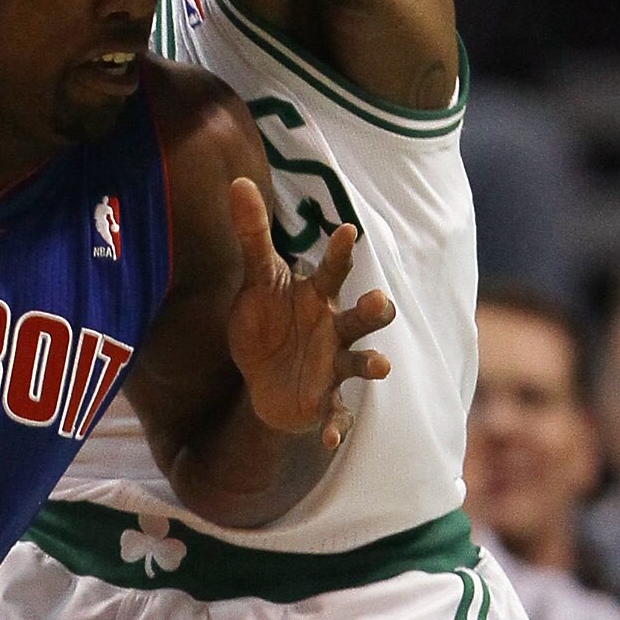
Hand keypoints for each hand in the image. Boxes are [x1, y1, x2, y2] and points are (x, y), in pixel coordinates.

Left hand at [223, 179, 392, 447]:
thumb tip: (237, 180)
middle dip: (374, 310)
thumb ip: (251, 235)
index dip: (341, 251)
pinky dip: (335, 426)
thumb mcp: (255, 279)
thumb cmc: (268, 319)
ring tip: (382, 366)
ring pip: (361, 361)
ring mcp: (334, 365)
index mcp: (318, 295)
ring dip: (372, 362)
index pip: (333, 269)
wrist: (262, 375)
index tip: (348, 230)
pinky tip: (329, 439)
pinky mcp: (324, 400)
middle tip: (381, 301)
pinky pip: (336, 413)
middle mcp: (335, 328)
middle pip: (363, 316)